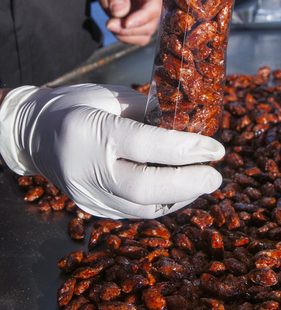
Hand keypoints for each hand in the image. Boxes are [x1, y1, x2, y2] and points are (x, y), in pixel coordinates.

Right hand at [0, 84, 224, 218]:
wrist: (35, 134)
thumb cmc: (76, 105)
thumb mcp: (112, 97)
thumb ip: (149, 115)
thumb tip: (189, 132)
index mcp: (90, 131)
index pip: (145, 144)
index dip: (186, 148)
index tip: (216, 148)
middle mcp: (86, 169)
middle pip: (145, 188)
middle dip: (188, 183)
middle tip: (215, 176)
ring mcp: (87, 195)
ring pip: (142, 208)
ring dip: (180, 197)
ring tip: (202, 182)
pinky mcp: (92, 208)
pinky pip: (134, 212)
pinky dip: (162, 203)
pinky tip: (178, 191)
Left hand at [89, 0, 164, 45]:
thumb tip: (119, 12)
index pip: (153, 8)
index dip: (140, 19)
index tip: (125, 23)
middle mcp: (157, 3)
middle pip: (149, 26)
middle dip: (128, 29)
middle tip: (109, 24)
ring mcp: (150, 15)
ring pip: (144, 36)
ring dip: (126, 35)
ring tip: (110, 23)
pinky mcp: (142, 24)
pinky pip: (137, 38)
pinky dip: (125, 37)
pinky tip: (114, 26)